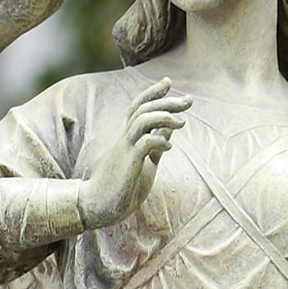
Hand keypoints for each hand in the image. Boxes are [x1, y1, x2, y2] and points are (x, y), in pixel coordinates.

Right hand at [78, 78, 188, 228]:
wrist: (98, 206)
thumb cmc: (121, 187)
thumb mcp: (144, 163)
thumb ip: (155, 146)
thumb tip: (168, 131)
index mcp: (129, 137)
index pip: (139, 106)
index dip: (153, 92)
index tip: (168, 82)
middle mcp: (126, 138)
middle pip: (144, 108)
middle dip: (168, 101)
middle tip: (189, 100)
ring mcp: (126, 149)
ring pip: (142, 120)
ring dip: (164, 117)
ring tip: (182, 123)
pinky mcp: (128, 164)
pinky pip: (144, 144)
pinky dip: (159, 141)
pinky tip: (168, 149)